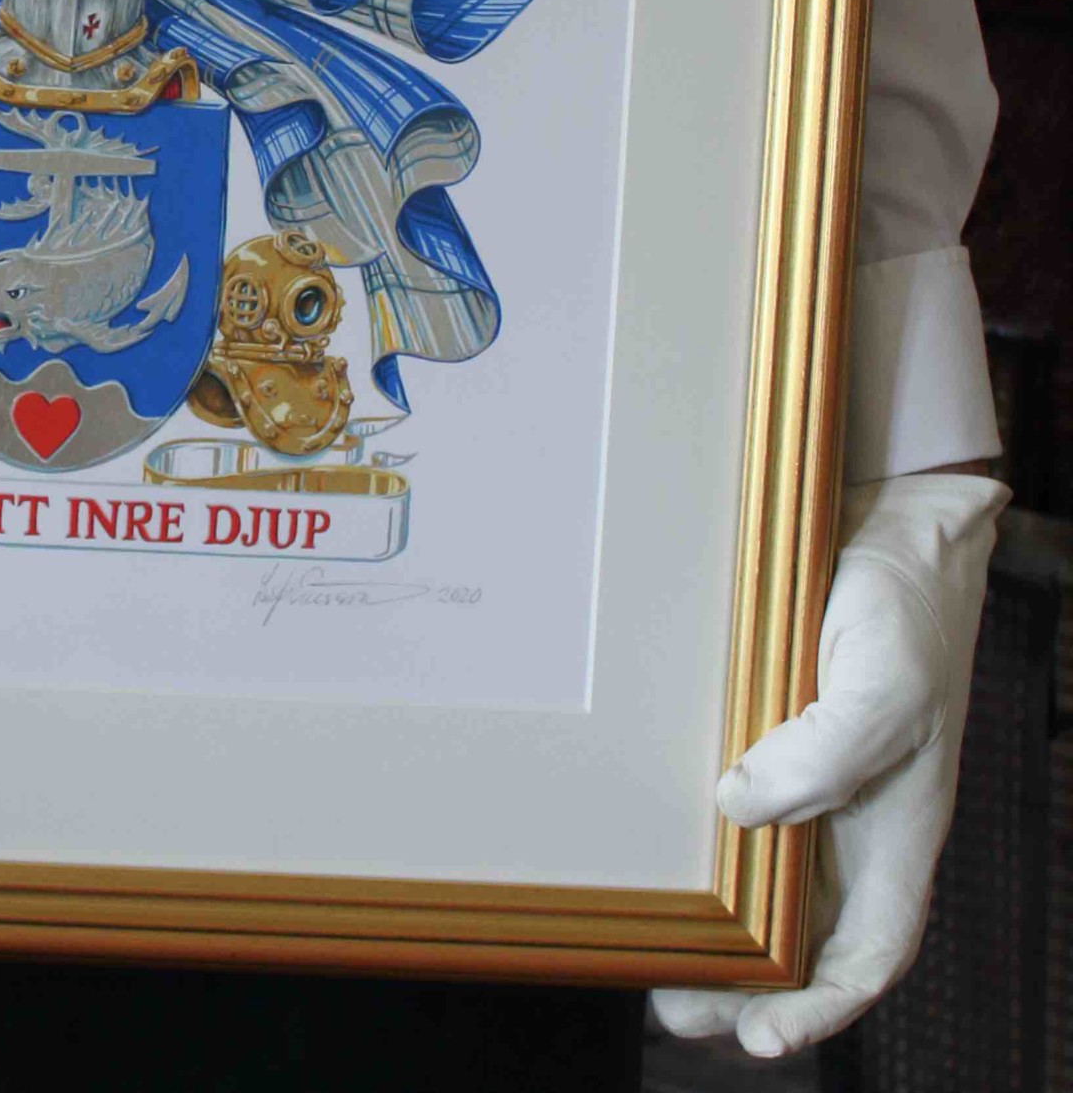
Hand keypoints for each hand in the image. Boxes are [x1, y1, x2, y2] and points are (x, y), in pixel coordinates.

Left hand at [653, 469, 1006, 1060]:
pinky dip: (705, 846)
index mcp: (898, 831)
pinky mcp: (773, 733)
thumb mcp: (884, 689)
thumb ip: (824, 758)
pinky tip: (661, 852)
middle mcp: (854, 818)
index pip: (867, 952)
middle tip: (676, 1007)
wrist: (892, 525)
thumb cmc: (906, 611)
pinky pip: (741, 809)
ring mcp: (814, 778)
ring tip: (655, 954)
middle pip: (805, 935)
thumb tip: (741, 810)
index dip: (820, 1008)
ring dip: (718, 928)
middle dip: (748, 986)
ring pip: (767, 883)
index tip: (757, 1037)